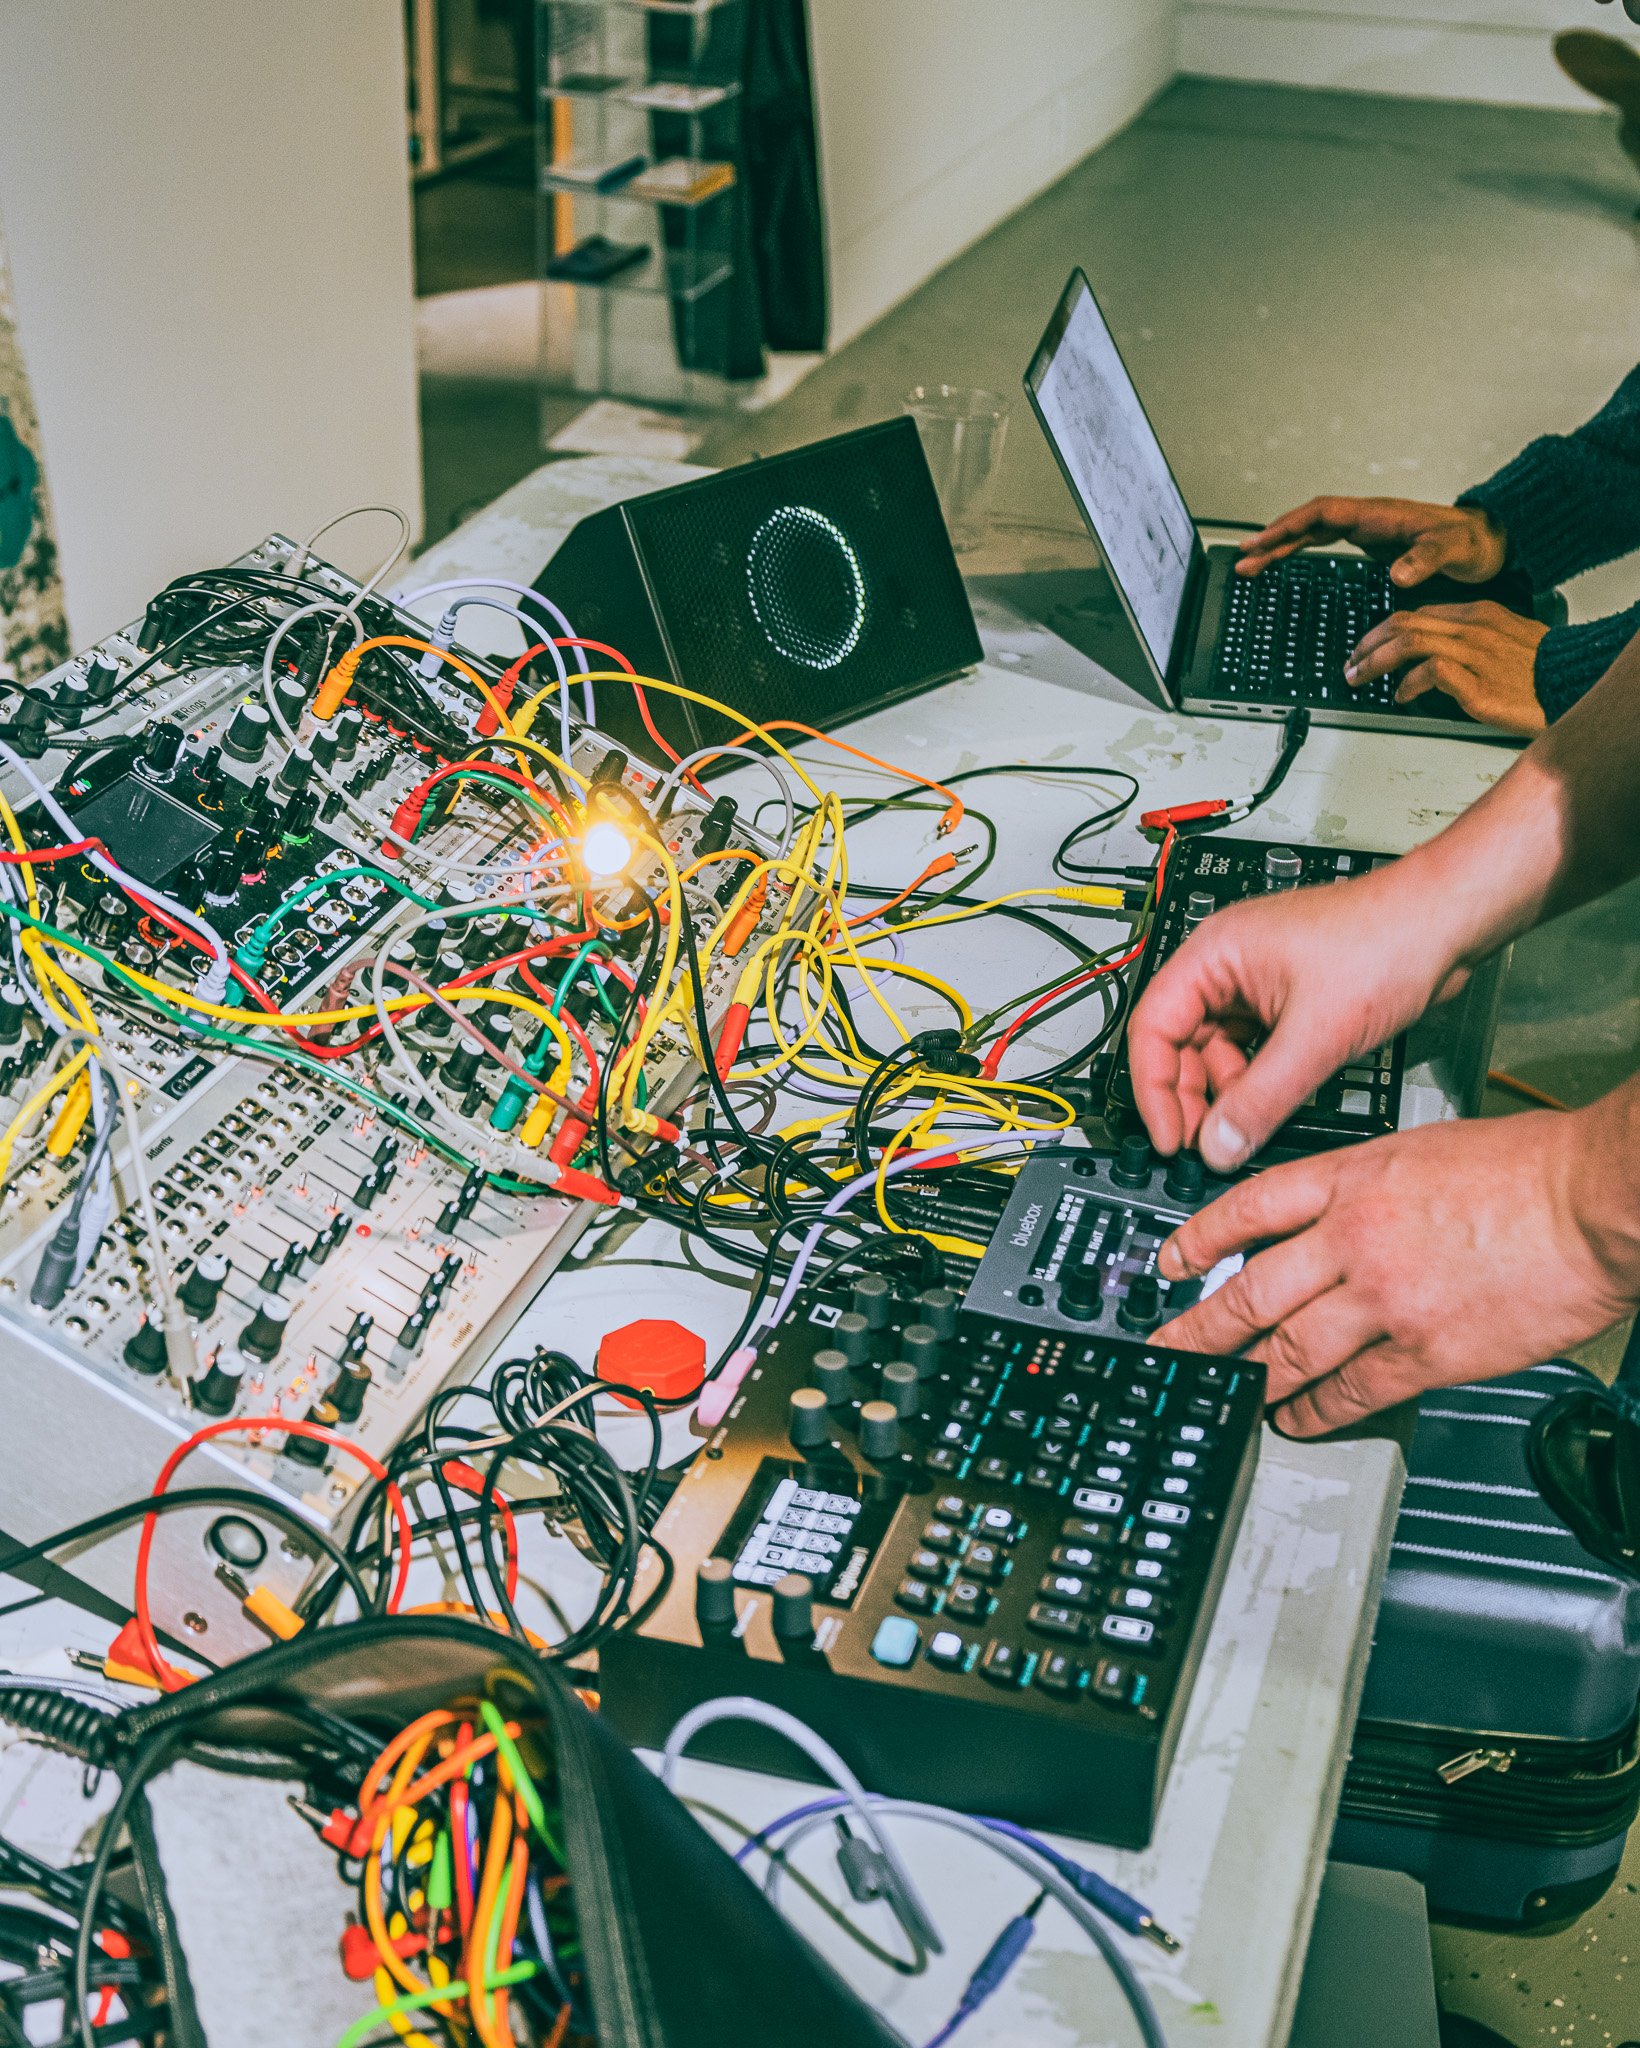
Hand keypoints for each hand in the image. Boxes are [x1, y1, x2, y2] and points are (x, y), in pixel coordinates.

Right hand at [1126, 862, 1469, 1171]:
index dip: (1154, 1088)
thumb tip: (1219, 1146)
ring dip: (1226, 1094)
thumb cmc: (1387, 940)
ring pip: (1218, 1052)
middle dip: (1190, 1097)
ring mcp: (1258, 984)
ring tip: (1242, 1132)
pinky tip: (1269, 1109)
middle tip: (1206, 1145)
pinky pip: (1253, 1051)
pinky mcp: (1288, 1001)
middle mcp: (1228, 966)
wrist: (1447, 924)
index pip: (1152, 1027)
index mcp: (1214, 953)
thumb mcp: (1315, 1036)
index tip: (1169, 1136)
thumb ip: (1260, 1099)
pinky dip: (1256, 1083)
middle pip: (1180, 1043)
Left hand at [1153, 1110, 1636, 1435]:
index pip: (1247, 1209)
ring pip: (1287, 1350)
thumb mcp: (1423, 1149)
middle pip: (1250, 1291)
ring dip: (1246, 1379)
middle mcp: (1353, 1238)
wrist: (1595, 1200)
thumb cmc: (1532, 1169)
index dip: (1198, 1241)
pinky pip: (1351, 1391)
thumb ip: (1368, 1185)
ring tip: (1220, 1395)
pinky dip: (1315, 1411)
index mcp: (1351, 1177)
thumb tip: (1332, 1219)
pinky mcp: (1426, 1352)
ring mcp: (1385, 1300)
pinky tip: (1295, 1419)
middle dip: (1197, 1329)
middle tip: (1167, 1350)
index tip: (1171, 1264)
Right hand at [1235, 497, 1507, 588]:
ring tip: (1252, 563)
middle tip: (1243, 558)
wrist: (1494, 541)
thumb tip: (1398, 572)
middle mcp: (1369, 520)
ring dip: (1281, 547)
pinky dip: (1301, 552)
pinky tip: (1287, 562)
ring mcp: (1369, 532)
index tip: (1264, 541)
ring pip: (1312, 533)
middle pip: (1308, 523)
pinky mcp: (1373, 545)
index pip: (1323, 514)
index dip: (1290, 526)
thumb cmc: (1476, 543)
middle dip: (1273, 539)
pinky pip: (1325, 543)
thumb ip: (1427, 558)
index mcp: (1380, 516)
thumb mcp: (1455, 550)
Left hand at [1345, 600, 1546, 731]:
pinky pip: (1431, 672)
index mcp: (1478, 614)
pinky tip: (1400, 694)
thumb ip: (1468, 643)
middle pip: (1405, 624)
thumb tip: (1430, 660)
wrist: (1572, 683)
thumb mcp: (1505, 642)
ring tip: (1359, 677)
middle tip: (1351, 663)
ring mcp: (1475, 655)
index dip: (1385, 631)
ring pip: (1410, 643)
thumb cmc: (1541, 670)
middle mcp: (1473, 629)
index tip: (1367, 648)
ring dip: (1375, 661)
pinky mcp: (1478, 685)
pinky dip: (1408, 683)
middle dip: (1368, 644)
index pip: (1418, 614)